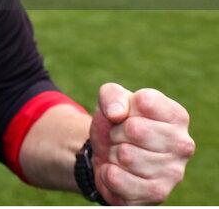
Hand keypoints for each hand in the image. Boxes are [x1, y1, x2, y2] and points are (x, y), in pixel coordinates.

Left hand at [90, 83, 193, 204]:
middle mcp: (183, 145)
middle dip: (117, 132)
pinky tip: (119, 172)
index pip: (145, 102)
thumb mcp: (110, 100)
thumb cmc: (115, 124)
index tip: (127, 116)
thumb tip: (116, 113)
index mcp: (177, 116)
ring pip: (125, 155)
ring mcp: (174, 173)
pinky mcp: (157, 194)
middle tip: (122, 138)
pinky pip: (117, 178)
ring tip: (122, 155)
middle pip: (134, 129)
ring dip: (113, 154)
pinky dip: (108, 173)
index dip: (124, 107)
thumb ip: (111, 95)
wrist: (107, 157)